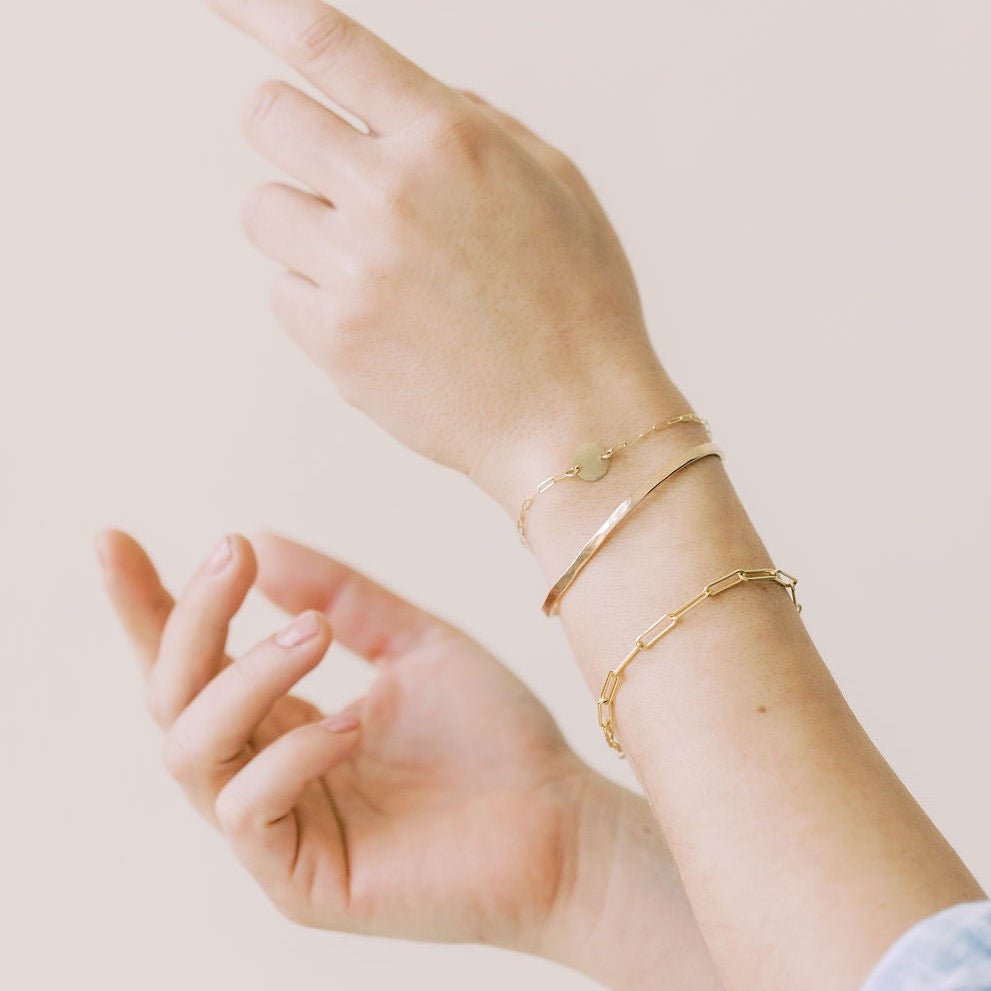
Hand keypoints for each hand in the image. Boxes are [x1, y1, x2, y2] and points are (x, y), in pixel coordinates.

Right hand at [97, 528, 588, 947]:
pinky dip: (291, 752)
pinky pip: (247, 808)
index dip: (147, 604)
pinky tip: (352, 724)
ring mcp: (275, 830)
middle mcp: (266, 770)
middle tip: (232, 557)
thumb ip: (340, 596)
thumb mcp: (415, 643)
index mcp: (286, 717)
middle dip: (189, 621)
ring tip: (311, 634)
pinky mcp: (295, 880)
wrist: (561, 822)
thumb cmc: (493, 738)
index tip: (113, 540)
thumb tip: (260, 540)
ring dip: (244, 676)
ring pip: (192, 748)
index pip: (194, 661)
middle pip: (171, 697)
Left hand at [219, 0, 675, 508]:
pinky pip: (281, 291)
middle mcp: (390, 194)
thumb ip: (475, 125)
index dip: (262, 9)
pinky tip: (377, 319)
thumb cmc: (579, 305)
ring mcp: (354, 271)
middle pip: (265, 118)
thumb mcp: (556, 185)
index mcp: (450, 140)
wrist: (575, 421)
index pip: (326, 46)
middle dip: (290, 133)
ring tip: (371, 264)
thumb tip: (407, 101)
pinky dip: (316, 297)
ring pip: (262, 211)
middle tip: (330, 170)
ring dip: (304, 225)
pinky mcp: (333, 341)